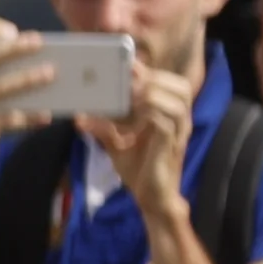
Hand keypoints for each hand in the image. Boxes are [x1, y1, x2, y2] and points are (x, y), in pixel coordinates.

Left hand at [81, 49, 191, 216]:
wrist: (151, 198)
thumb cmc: (139, 169)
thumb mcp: (116, 143)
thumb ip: (103, 128)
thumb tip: (81, 116)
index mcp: (169, 115)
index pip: (169, 85)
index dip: (151, 72)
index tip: (127, 64)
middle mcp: (179, 120)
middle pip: (181, 86)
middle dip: (156, 78)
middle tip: (129, 79)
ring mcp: (179, 132)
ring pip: (178, 100)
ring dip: (153, 93)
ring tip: (130, 95)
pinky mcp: (171, 145)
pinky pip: (166, 121)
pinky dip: (148, 113)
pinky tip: (131, 116)